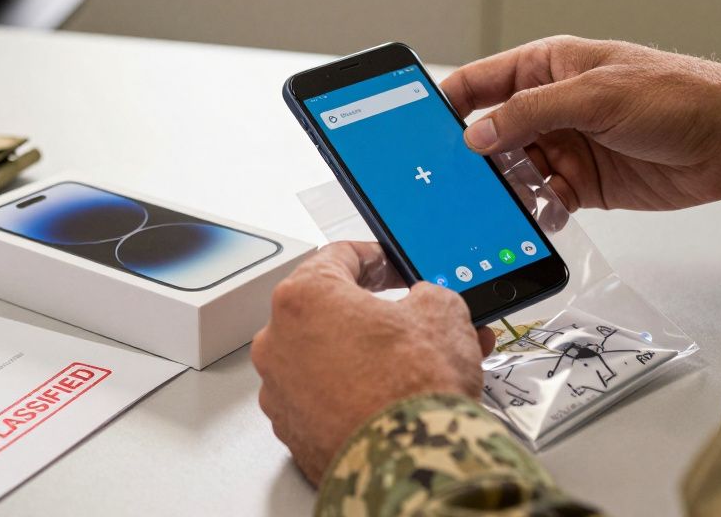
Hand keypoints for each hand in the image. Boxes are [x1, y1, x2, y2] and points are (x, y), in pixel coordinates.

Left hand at [252, 242, 495, 483]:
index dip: (375, 257)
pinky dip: (353, 393)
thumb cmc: (413, 388)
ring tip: (418, 364)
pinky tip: (393, 396)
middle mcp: (278, 341)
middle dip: (375, 314)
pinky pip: (323, 398)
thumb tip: (426, 304)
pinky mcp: (292, 431)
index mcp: (304, 298)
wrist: (410, 465)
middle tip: (411, 318)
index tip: (391, 265)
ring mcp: (280, 390)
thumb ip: (428, 296)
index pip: (337, 256)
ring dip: (367, 356)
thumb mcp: (442, 313)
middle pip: (328, 311)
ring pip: (326, 358)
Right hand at [441, 36, 720, 211]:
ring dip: (506, 190)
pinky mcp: (584, 184)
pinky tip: (542, 217)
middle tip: (451, 181)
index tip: (418, 130)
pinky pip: (544, 201)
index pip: (480, 83)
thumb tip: (477, 133)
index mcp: (547, 67)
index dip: (447, 104)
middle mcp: (551, 107)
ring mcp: (566, 146)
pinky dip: (538, 212)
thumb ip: (531, 112)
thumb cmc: (680, 95)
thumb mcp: (597, 95)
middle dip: (472, 158)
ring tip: (497, 206)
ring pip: (513, 173)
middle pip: (490, 134)